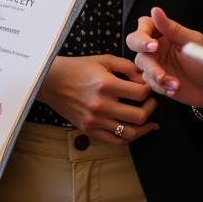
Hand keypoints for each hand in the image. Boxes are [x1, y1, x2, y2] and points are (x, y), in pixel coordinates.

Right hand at [38, 55, 158, 144]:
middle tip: (151, 102)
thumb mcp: (104, 60)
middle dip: (150, 108)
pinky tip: (135, 130)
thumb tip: (144, 78)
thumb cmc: (78, 68)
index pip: (140, 93)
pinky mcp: (89, 130)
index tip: (148, 87)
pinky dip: (129, 138)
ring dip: (144, 127)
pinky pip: (115, 141)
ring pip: (130, 133)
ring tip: (149, 120)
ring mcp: (95, 121)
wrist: (51, 81)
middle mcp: (101, 105)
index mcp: (106, 85)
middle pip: (139, 116)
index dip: (149, 90)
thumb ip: (127, 67)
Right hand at [125, 7, 202, 107]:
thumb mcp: (191, 42)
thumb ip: (172, 28)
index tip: (153, 45)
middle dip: (143, 55)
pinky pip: (149, 82)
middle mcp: (156, 46)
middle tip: (157, 65)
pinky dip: (161, 86)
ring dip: (157, 75)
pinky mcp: (155, 80)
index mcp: (163, 32)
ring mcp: (155, 63)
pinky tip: (174, 88)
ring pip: (142, 65)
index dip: (143, 35)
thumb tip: (155, 10)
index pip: (144, 25)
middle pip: (134, 43)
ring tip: (175, 83)